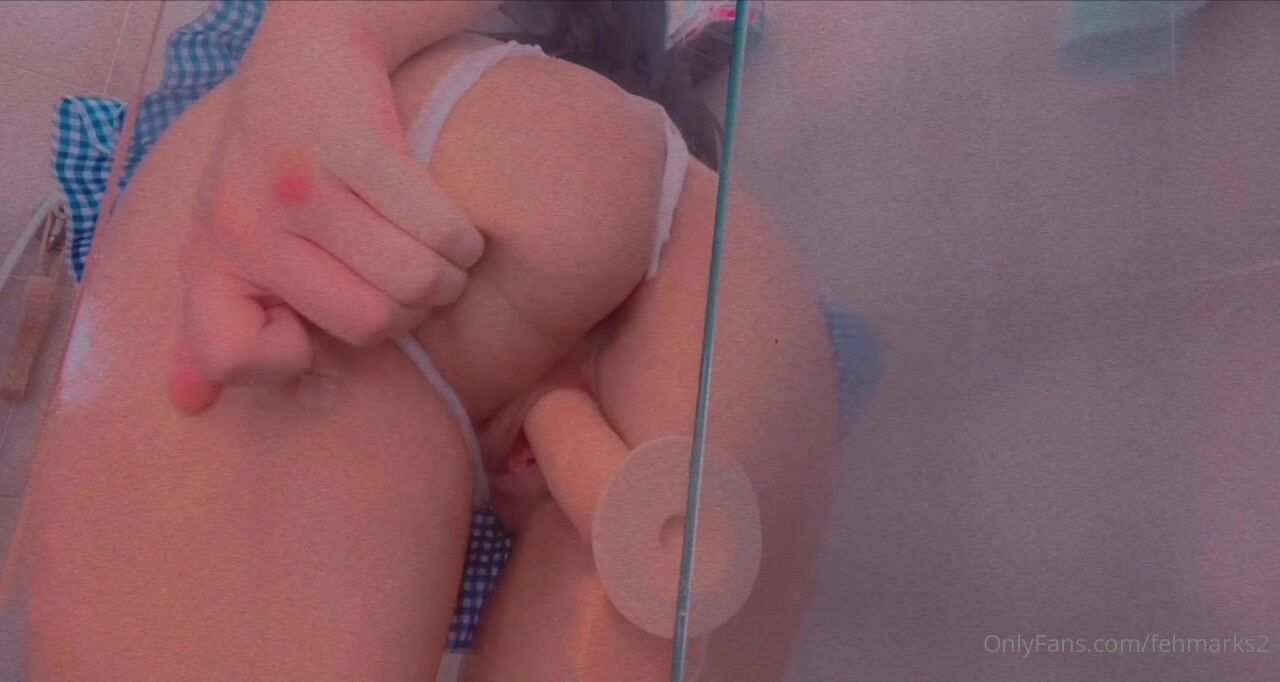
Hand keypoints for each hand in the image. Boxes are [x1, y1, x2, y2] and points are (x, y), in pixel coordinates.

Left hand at [169, 11, 481, 413]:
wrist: (307, 53)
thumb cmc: (275, 166)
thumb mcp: (230, 240)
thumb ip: (215, 325)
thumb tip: (190, 405)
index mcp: (212, 258)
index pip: (234, 357)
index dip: (285, 356)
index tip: (303, 324)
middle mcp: (246, 225)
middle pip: (371, 325)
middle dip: (408, 311)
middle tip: (403, 277)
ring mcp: (302, 185)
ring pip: (414, 282)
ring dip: (446, 278)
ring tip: (434, 253)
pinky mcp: (357, 147)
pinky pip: (442, 232)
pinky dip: (464, 240)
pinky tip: (450, 226)